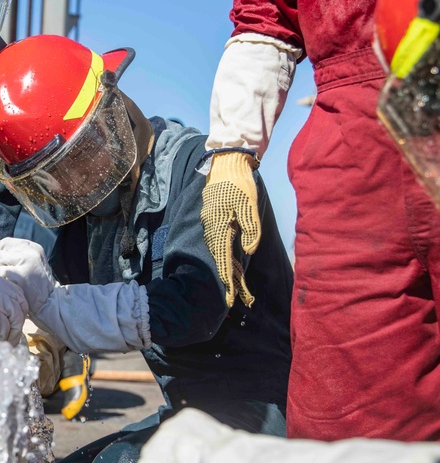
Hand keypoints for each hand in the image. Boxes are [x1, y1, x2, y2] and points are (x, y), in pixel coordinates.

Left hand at [0, 237, 56, 312]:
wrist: (49, 303)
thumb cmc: (37, 285)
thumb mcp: (31, 264)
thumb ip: (17, 256)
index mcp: (34, 248)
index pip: (8, 242)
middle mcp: (31, 253)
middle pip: (1, 251)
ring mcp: (26, 263)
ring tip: (0, 279)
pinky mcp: (21, 275)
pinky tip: (2, 285)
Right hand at [0, 275, 27, 344]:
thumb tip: (9, 309)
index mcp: (1, 283)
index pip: (20, 299)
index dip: (18, 313)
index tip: (13, 322)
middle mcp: (5, 292)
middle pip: (21, 312)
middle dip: (16, 326)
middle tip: (10, 336)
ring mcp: (3, 305)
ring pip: (16, 324)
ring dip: (10, 335)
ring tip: (3, 342)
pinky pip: (6, 333)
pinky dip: (0, 340)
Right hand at [201, 151, 259, 307]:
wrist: (226, 163)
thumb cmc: (240, 182)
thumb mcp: (249, 204)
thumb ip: (251, 228)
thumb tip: (249, 250)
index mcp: (219, 224)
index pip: (223, 256)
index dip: (227, 277)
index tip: (230, 295)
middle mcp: (212, 226)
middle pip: (219, 258)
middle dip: (227, 279)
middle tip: (234, 300)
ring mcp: (211, 223)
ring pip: (218, 251)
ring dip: (227, 269)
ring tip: (235, 287)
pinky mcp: (214, 219)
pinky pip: (219, 242)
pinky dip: (225, 255)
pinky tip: (231, 263)